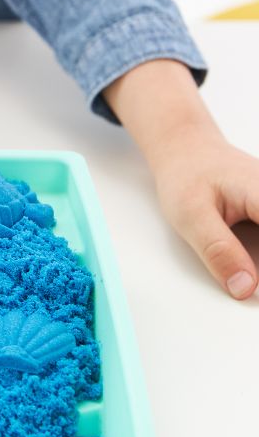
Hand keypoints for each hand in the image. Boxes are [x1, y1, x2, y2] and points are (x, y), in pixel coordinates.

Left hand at [104, 59, 256, 299]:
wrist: (185, 149)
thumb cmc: (186, 174)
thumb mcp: (191, 215)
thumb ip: (219, 251)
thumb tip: (244, 288)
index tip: (257, 285)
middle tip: (247, 284)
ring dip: (258, 259)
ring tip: (234, 258)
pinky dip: (257, 253)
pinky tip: (247, 259)